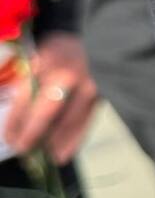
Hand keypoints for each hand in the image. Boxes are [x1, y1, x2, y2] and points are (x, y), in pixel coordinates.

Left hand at [3, 32, 97, 164]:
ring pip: (68, 122)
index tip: (9, 137)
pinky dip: (74, 141)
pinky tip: (63, 154)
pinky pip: (85, 124)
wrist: (99, 39)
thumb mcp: (41, 58)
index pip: (27, 97)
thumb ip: (31, 82)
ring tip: (42, 158)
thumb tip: (20, 119)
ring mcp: (89, 88)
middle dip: (32, 134)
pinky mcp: (101, 98)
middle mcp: (69, 76)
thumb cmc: (63, 51)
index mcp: (48, 62)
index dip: (16, 120)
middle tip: (22, 149)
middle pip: (47, 112)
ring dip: (53, 143)